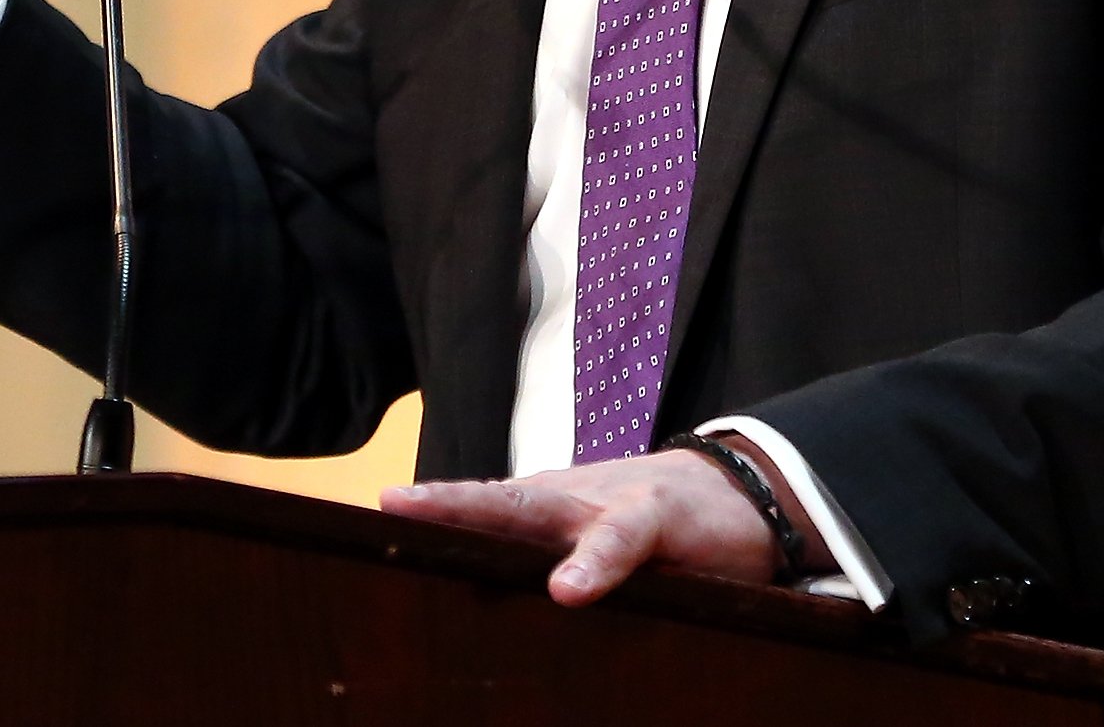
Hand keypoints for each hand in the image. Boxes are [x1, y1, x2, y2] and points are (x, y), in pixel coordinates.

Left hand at [380, 450, 781, 604]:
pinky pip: (622, 541)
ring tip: (437, 531)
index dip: (424, 521)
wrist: (739, 490)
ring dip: (485, 516)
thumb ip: (537, 569)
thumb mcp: (590, 545)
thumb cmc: (649, 526)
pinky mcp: (656, 519)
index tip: (364, 527)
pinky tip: (570, 589)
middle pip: (488, 501)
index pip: (473, 514)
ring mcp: (604, 504)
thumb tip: (473, 614)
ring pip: (536, 508)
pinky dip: (595, 563)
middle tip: (384, 508)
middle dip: (435, 506)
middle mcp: (561, 502)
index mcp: (541, 513)